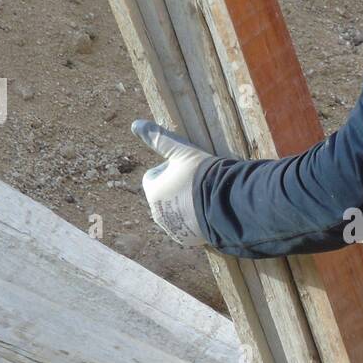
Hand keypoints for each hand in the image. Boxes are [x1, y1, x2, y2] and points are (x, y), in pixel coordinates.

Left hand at [131, 119, 215, 247]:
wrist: (226, 203)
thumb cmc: (202, 174)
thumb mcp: (181, 151)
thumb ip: (158, 139)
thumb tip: (135, 124)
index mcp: (152, 191)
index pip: (153, 177)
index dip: (169, 171)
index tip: (186, 171)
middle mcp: (156, 213)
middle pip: (163, 196)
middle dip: (175, 190)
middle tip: (197, 185)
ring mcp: (170, 228)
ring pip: (173, 212)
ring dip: (183, 206)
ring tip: (203, 198)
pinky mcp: (184, 239)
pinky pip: (184, 228)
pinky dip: (191, 221)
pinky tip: (205, 213)